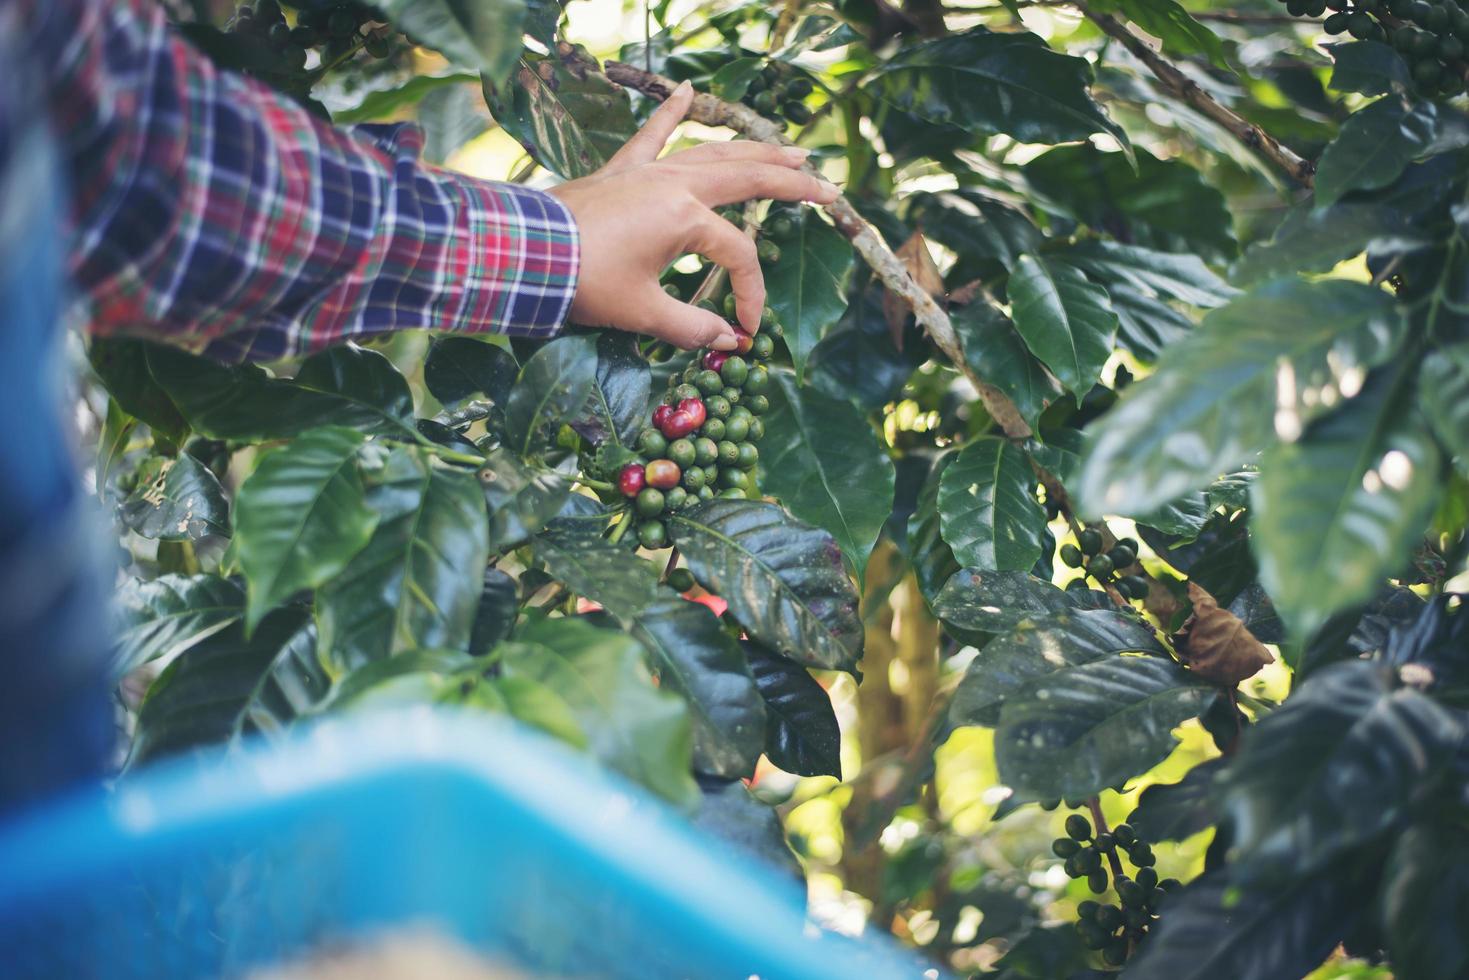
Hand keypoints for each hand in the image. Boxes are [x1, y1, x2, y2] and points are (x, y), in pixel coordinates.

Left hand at [548, 81, 839, 350]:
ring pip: (713, 152)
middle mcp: (675, 184)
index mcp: (687, 219)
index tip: (746, 329)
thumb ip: (693, 327)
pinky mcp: (622, 168)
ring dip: (754, 149)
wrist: (527, 253)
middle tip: (827, 190)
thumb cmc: (585, 282)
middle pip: (747, 178)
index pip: (739, 256)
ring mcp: (648, 170)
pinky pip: (652, 133)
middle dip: (791, 185)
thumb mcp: (643, 313)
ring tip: (791, 149)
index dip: (751, 294)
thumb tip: (730, 340)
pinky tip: (687, 88)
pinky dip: (670, 111)